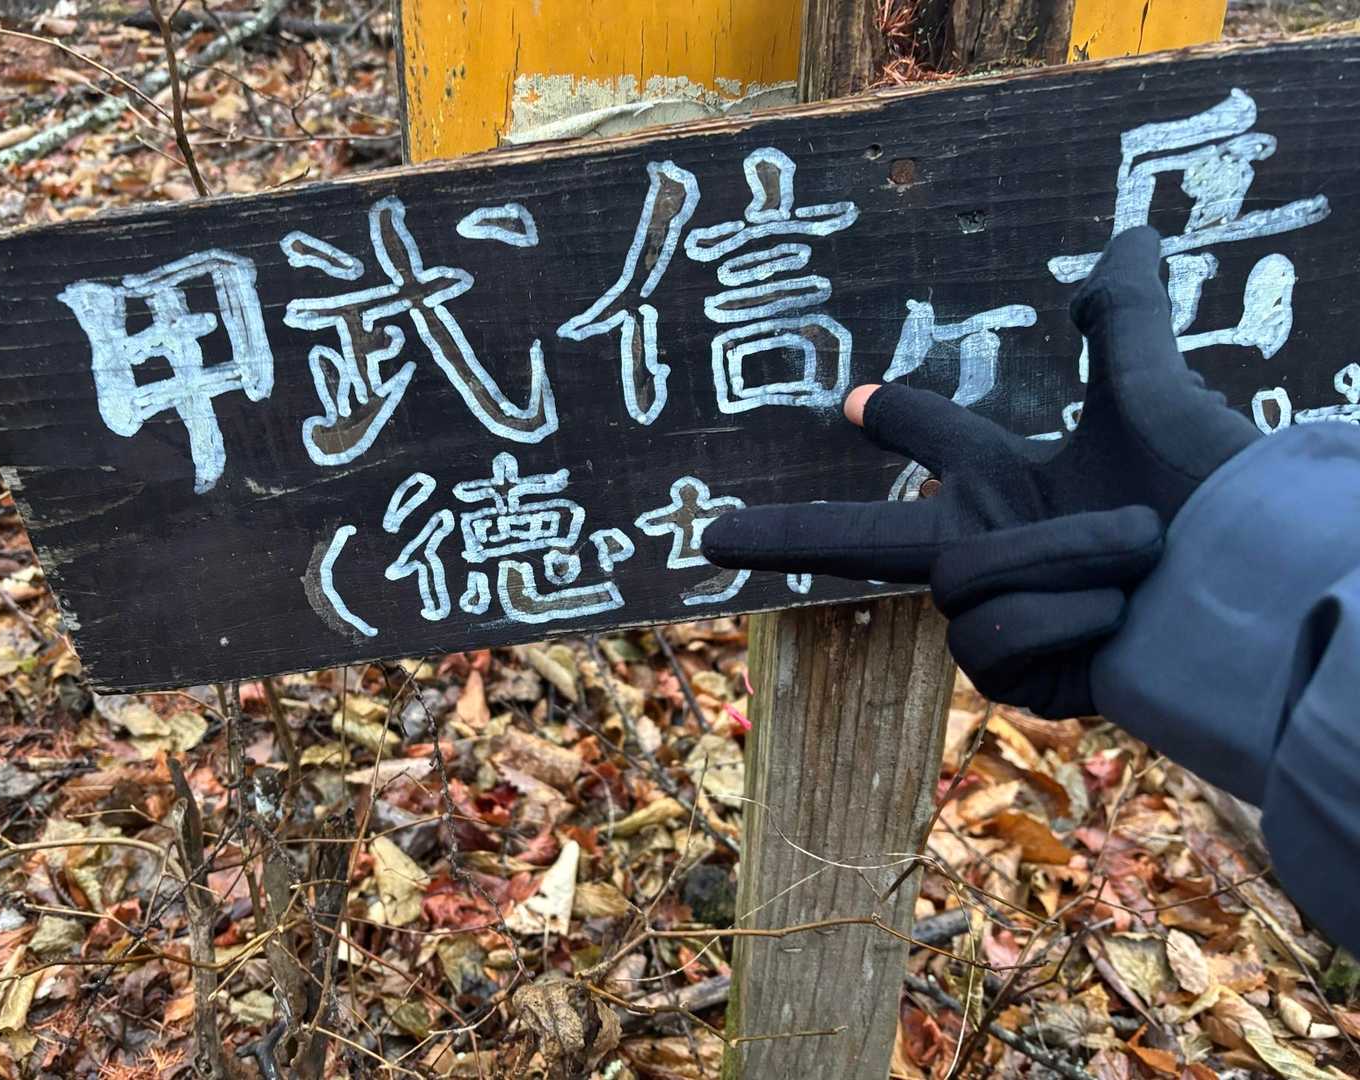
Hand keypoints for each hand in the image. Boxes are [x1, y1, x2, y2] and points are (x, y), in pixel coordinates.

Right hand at [702, 226, 1260, 716]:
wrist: (1263, 596)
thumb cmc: (1210, 497)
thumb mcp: (1154, 401)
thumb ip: (1126, 321)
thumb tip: (1129, 239)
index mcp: (1012, 480)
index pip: (943, 438)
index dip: (903, 416)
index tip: (857, 405)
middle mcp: (990, 547)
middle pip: (863, 538)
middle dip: (783, 536)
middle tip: (712, 538)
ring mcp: (999, 619)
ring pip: (970, 580)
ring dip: (1062, 554)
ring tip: (1140, 552)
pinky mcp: (1020, 681)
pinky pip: (999, 640)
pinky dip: (1067, 617)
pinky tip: (1119, 622)